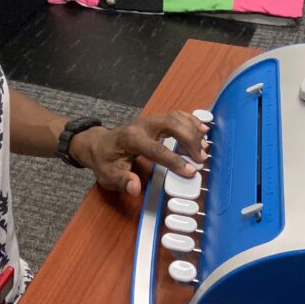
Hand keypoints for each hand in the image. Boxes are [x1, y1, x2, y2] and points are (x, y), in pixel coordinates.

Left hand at [68, 111, 208, 196]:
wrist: (99, 144)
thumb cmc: (105, 161)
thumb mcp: (108, 175)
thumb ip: (121, 181)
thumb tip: (135, 188)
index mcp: (131, 139)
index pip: (156, 149)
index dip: (174, 160)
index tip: (191, 170)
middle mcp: (143, 125)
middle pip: (171, 124)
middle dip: (189, 139)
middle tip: (202, 157)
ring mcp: (150, 120)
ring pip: (176, 117)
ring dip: (193, 129)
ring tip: (205, 145)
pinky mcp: (156, 119)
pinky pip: (176, 115)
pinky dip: (191, 121)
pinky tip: (202, 129)